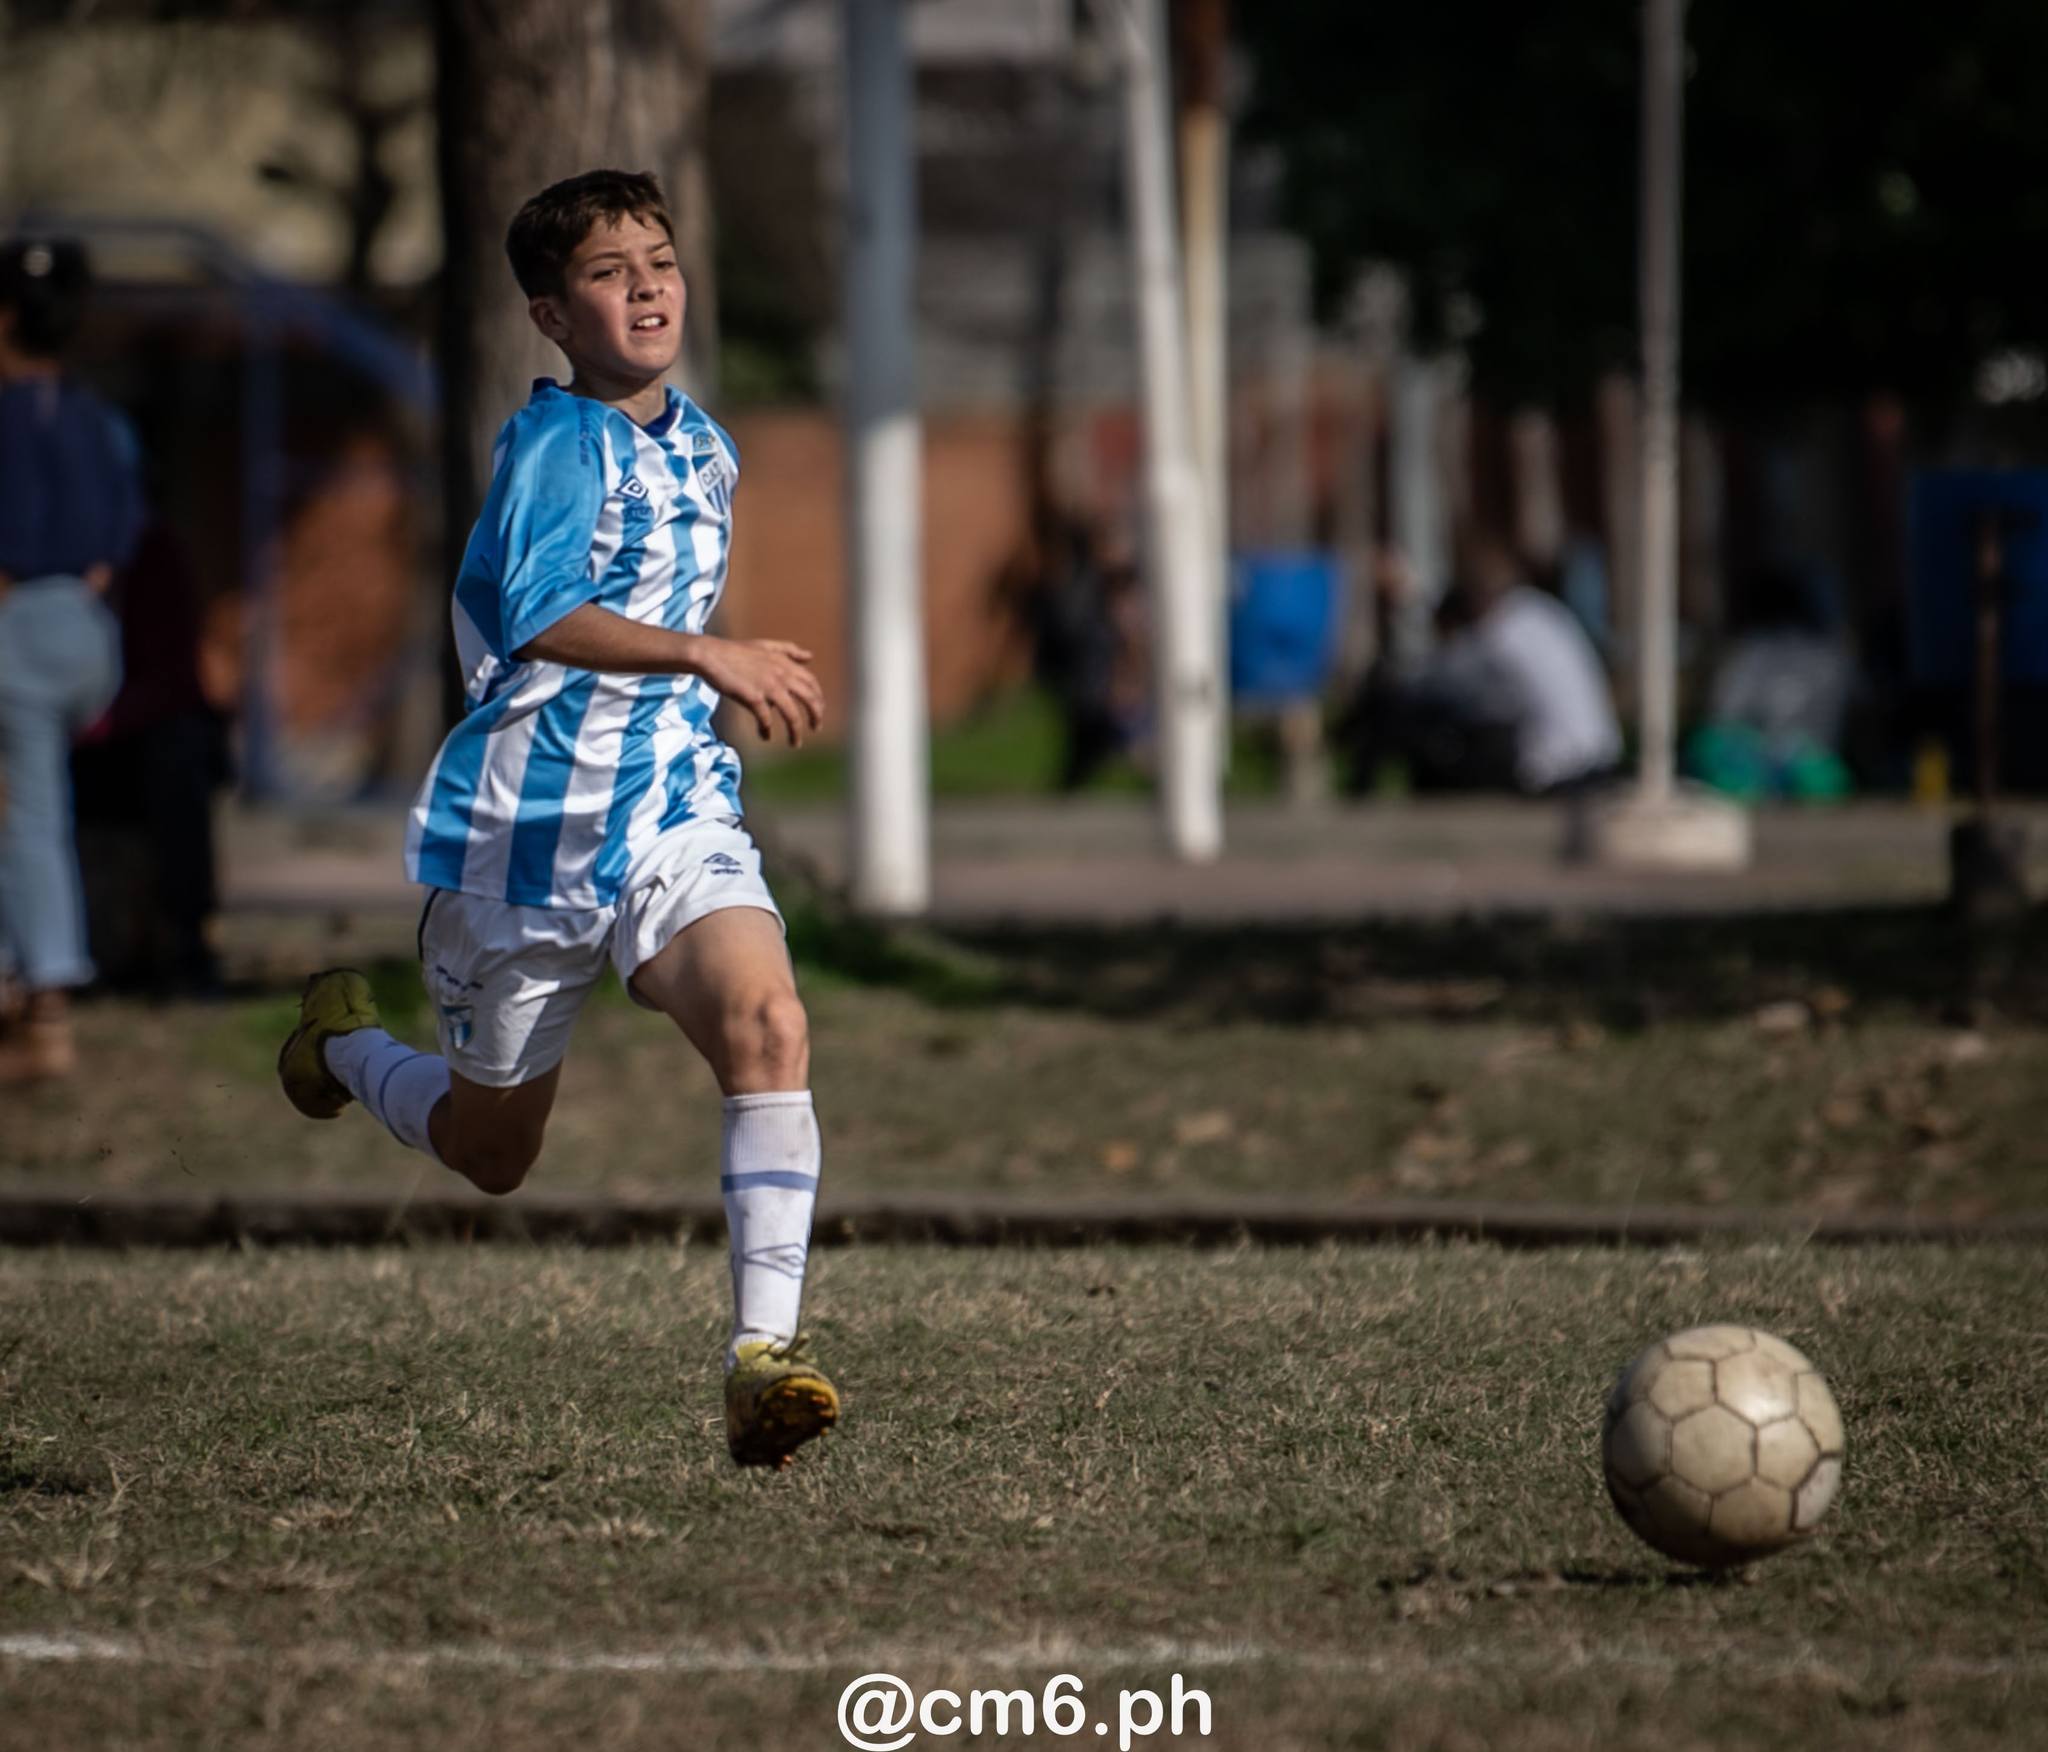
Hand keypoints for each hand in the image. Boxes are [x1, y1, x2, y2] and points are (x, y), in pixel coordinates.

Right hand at [694, 637, 825, 746]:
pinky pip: (766, 720)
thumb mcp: (765, 646)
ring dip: (796, 731)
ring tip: (795, 743)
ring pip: (792, 715)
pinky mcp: (753, 698)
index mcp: (785, 663)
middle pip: (809, 699)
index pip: (811, 682)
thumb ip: (788, 650)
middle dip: (816, 716)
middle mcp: (781, 675)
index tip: (818, 711)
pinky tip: (765, 736)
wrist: (709, 655)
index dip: (818, 698)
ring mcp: (768, 687)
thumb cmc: (734, 651)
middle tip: (815, 728)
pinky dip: (767, 730)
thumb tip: (810, 656)